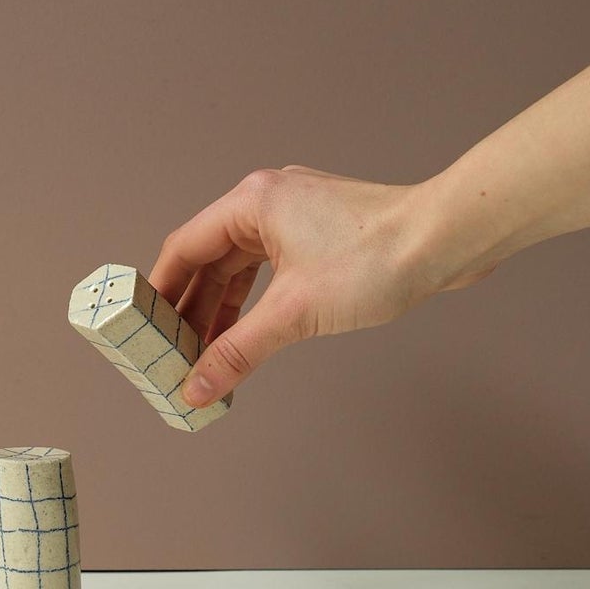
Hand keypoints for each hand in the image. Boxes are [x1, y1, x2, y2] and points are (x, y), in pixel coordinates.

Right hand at [150, 165, 494, 407]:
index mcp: (251, 202)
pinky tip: (250, 334)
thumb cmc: (376, 259)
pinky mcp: (323, 232)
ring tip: (207, 354)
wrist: (448, 240)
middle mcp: (268, 199)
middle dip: (192, 309)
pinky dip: (256, 301)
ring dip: (224, 309)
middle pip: (211, 258)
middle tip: (173, 354)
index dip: (159, 292)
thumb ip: (238, 351)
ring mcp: (297, 214)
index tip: (141, 329)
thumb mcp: (295, 312)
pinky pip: (271, 268)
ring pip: (242, 265)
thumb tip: (196, 388)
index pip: (185, 248)